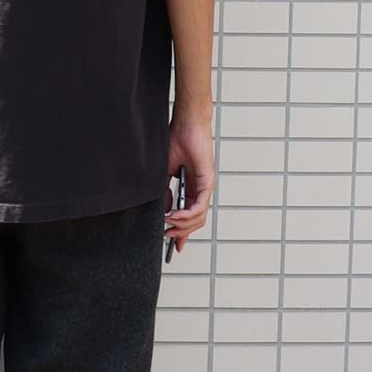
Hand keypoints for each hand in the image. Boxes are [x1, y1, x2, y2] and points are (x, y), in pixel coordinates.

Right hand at [164, 111, 214, 254]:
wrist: (185, 125)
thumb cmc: (176, 142)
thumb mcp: (164, 173)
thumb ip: (165, 193)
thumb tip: (165, 210)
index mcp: (190, 188)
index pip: (189, 216)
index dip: (182, 233)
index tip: (174, 246)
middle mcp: (200, 190)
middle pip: (195, 221)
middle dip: (181, 232)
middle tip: (168, 235)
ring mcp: (205, 186)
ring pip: (199, 217)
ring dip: (183, 225)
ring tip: (169, 224)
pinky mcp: (207, 181)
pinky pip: (200, 205)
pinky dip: (187, 214)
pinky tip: (175, 216)